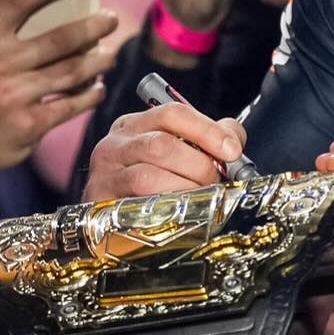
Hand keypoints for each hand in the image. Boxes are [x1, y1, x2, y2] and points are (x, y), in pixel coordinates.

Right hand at [0, 0, 118, 174]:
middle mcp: (0, 63)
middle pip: (59, 38)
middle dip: (92, 27)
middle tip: (110, 19)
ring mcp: (16, 95)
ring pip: (71, 72)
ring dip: (97, 62)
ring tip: (110, 54)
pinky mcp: (29, 124)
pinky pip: (69, 106)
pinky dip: (89, 96)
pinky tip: (96, 88)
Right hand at [83, 103, 246, 200]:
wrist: (107, 220)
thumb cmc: (150, 182)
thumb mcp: (175, 151)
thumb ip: (208, 138)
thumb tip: (233, 140)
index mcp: (135, 125)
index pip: (172, 114)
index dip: (207, 131)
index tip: (232, 151)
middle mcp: (114, 144)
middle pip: (161, 145)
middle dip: (198, 165)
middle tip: (216, 182)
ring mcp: (104, 174)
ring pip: (148, 177)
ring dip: (184, 190)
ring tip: (201, 199)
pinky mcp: (100, 204)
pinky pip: (137, 205)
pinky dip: (166, 210)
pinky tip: (181, 213)